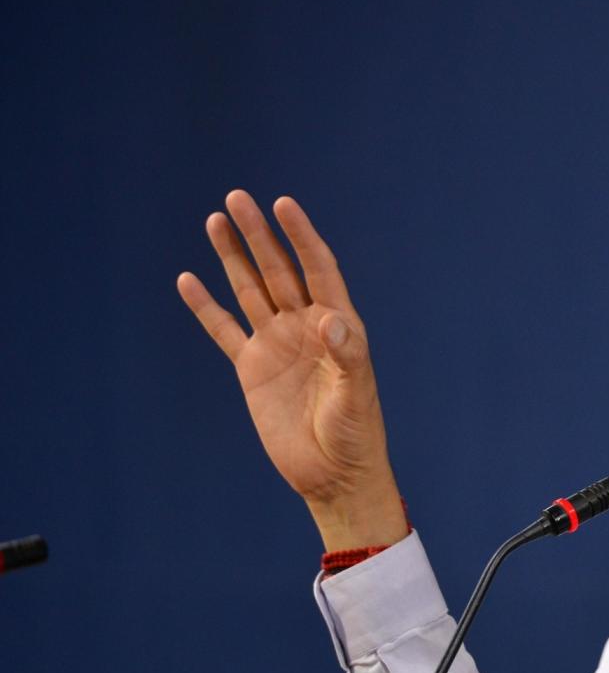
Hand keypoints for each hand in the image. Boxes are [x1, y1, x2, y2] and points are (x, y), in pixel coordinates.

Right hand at [177, 191, 407, 550]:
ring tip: (215, 220)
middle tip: (237, 197)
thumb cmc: (355, 433)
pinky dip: (207, 307)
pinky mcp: (252, 368)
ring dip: (233, 257)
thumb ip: (347, 353)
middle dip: (259, 235)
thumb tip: (329, 317)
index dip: (301, 236)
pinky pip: (225, 330)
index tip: (283, 204)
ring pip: (251, 290)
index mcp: (339, 325)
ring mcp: (277, 345)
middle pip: (279, 270)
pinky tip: (189, 280)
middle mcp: (306, 327)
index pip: (318, 268)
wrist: (333, 474)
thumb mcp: (355, 392)